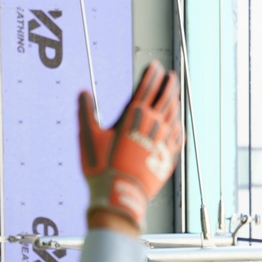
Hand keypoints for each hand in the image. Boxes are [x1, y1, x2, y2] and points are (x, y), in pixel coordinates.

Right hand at [78, 60, 183, 231]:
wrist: (120, 195)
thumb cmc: (102, 166)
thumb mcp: (88, 137)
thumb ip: (86, 112)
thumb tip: (82, 92)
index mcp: (133, 116)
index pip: (146, 88)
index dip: (152, 74)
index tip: (156, 66)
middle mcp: (152, 124)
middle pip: (165, 98)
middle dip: (169, 85)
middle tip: (171, 76)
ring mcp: (163, 141)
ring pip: (174, 116)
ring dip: (175, 103)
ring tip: (175, 96)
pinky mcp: (168, 157)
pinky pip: (178, 137)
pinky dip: (178, 126)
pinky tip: (177, 125)